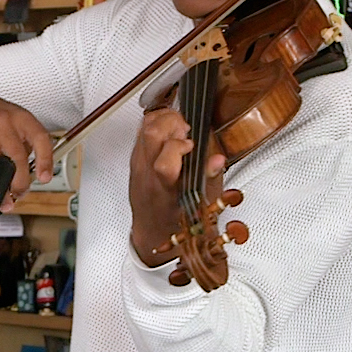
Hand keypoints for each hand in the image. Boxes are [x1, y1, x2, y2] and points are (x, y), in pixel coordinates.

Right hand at [0, 86, 53, 209]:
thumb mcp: (17, 122)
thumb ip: (26, 145)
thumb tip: (30, 177)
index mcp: (22, 119)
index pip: (40, 139)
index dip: (46, 161)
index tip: (44, 178)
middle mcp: (3, 123)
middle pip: (17, 159)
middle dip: (19, 184)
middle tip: (19, 193)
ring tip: (2, 199)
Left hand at [128, 107, 222, 266]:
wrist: (152, 231)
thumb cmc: (176, 220)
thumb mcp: (201, 204)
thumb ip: (209, 179)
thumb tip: (217, 159)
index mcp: (165, 189)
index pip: (165, 162)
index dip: (181, 146)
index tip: (192, 145)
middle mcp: (147, 175)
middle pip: (151, 135)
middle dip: (172, 122)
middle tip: (185, 129)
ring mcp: (137, 166)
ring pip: (143, 129)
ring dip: (163, 119)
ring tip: (178, 128)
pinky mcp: (134, 160)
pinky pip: (140, 133)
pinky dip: (156, 124)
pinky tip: (168, 131)